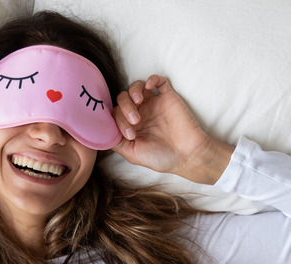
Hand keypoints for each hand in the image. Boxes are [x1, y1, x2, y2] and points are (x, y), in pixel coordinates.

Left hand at [112, 75, 233, 183]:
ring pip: (135, 87)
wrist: (188, 155)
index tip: (129, 134)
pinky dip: (151, 79)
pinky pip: (158, 81)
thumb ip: (116, 142)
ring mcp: (154, 104)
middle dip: (124, 108)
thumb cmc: (161, 158)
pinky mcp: (168, 97)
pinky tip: (149, 86)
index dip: (117, 120)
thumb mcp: (132, 154)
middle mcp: (140, 113)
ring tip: (138, 102)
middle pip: (122, 99)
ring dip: (132, 92)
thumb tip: (102, 131)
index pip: (115, 114)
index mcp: (130, 126)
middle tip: (135, 122)